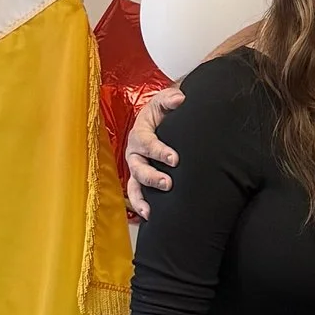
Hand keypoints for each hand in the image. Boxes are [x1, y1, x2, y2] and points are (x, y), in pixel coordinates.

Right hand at [124, 87, 184, 221]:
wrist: (162, 121)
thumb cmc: (162, 113)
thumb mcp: (164, 101)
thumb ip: (170, 99)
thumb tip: (180, 98)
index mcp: (139, 133)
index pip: (147, 143)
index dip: (159, 151)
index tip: (174, 159)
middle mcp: (135, 153)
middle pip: (138, 167)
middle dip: (152, 177)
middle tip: (168, 183)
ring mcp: (136, 168)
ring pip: (134, 185)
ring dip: (142, 198)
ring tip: (151, 210)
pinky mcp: (141, 180)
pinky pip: (137, 195)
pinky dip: (141, 206)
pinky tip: (151, 216)